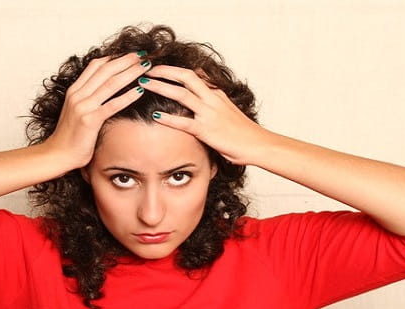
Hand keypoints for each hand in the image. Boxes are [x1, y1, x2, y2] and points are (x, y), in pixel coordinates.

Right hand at [45, 51, 151, 168]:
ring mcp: (83, 107)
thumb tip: (103, 94)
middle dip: (126, 60)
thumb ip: (87, 100)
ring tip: (145, 67)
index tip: (129, 54)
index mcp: (74, 91)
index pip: (95, 66)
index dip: (114, 58)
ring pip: (111, 83)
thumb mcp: (76, 112)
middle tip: (142, 55)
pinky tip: (140, 90)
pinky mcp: (90, 120)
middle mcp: (78, 95)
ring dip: (130, 73)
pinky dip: (128, 96)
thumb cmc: (69, 137)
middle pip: (105, 70)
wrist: (57, 155)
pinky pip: (112, 105)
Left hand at [138, 65, 269, 165]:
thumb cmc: (243, 132)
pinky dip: (167, 117)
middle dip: (164, 71)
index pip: (193, 74)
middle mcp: (212, 99)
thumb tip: (200, 96)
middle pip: (185, 76)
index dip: (174, 69)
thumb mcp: (228, 110)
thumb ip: (213, 101)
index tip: (159, 67)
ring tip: (144, 83)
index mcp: (216, 94)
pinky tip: (154, 115)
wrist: (259, 144)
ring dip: (161, 86)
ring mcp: (209, 114)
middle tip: (147, 69)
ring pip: (181, 94)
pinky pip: (183, 122)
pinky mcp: (206, 130)